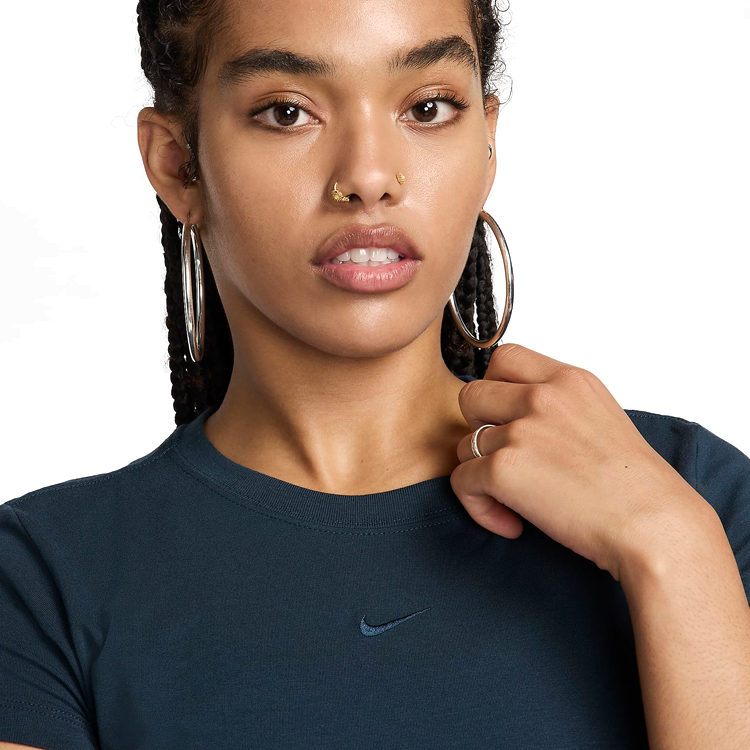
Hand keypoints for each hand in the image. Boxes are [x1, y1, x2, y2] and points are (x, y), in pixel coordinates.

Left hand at [450, 343, 710, 580]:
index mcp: (568, 379)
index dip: (495, 389)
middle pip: (471, 396)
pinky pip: (462, 482)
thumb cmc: (635, 485)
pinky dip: (479, 506)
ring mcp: (521, 430)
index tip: (504, 418)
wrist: (654, 525)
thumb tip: (517, 416)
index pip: (505, 357)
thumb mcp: (602, 416)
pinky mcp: (503, 469)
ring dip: (482, 475)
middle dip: (480, 430)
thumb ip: (559, 404)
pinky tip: (512, 522)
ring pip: (465, 445)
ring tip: (516, 500)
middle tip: (506, 458)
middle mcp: (542, 396)